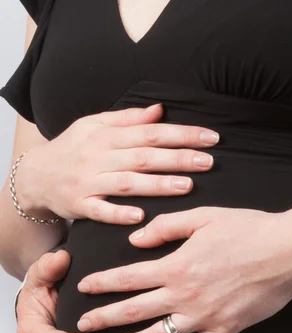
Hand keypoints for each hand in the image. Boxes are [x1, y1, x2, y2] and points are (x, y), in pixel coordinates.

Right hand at [15, 104, 217, 223]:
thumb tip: (160, 110)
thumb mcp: (94, 125)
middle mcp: (99, 157)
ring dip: (158, 185)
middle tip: (209, 162)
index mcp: (107, 135)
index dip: (183, 134)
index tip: (211, 138)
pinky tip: (140, 216)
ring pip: (128, 183)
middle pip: (144, 156)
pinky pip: (101, 211)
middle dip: (178, 158)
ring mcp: (89, 182)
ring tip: (187, 186)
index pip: (151, 132)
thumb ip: (128, 119)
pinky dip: (119, 213)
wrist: (34, 175)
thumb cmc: (71, 148)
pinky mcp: (80, 205)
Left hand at [76, 206, 291, 332]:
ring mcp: (204, 318)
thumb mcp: (202, 217)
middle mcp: (184, 295)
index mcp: (176, 266)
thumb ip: (165, 228)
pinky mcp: (225, 332)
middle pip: (135, 311)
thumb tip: (135, 241)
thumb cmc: (248, 229)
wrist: (288, 251)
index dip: (102, 283)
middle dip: (104, 320)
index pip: (128, 277)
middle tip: (81, 328)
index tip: (83, 289)